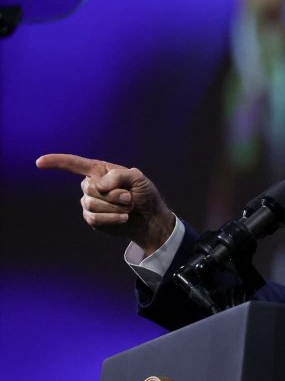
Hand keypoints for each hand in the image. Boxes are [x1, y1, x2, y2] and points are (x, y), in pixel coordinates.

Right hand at [36, 153, 174, 254]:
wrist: (148, 217)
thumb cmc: (144, 194)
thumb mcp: (138, 178)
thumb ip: (119, 175)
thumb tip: (99, 185)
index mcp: (99, 171)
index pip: (74, 164)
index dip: (57, 162)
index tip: (39, 162)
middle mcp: (91, 185)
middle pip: (89, 187)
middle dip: (113, 194)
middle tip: (130, 197)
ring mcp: (89, 202)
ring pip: (91, 203)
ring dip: (115, 206)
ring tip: (128, 207)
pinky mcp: (92, 218)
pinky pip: (94, 217)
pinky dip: (112, 217)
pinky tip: (123, 217)